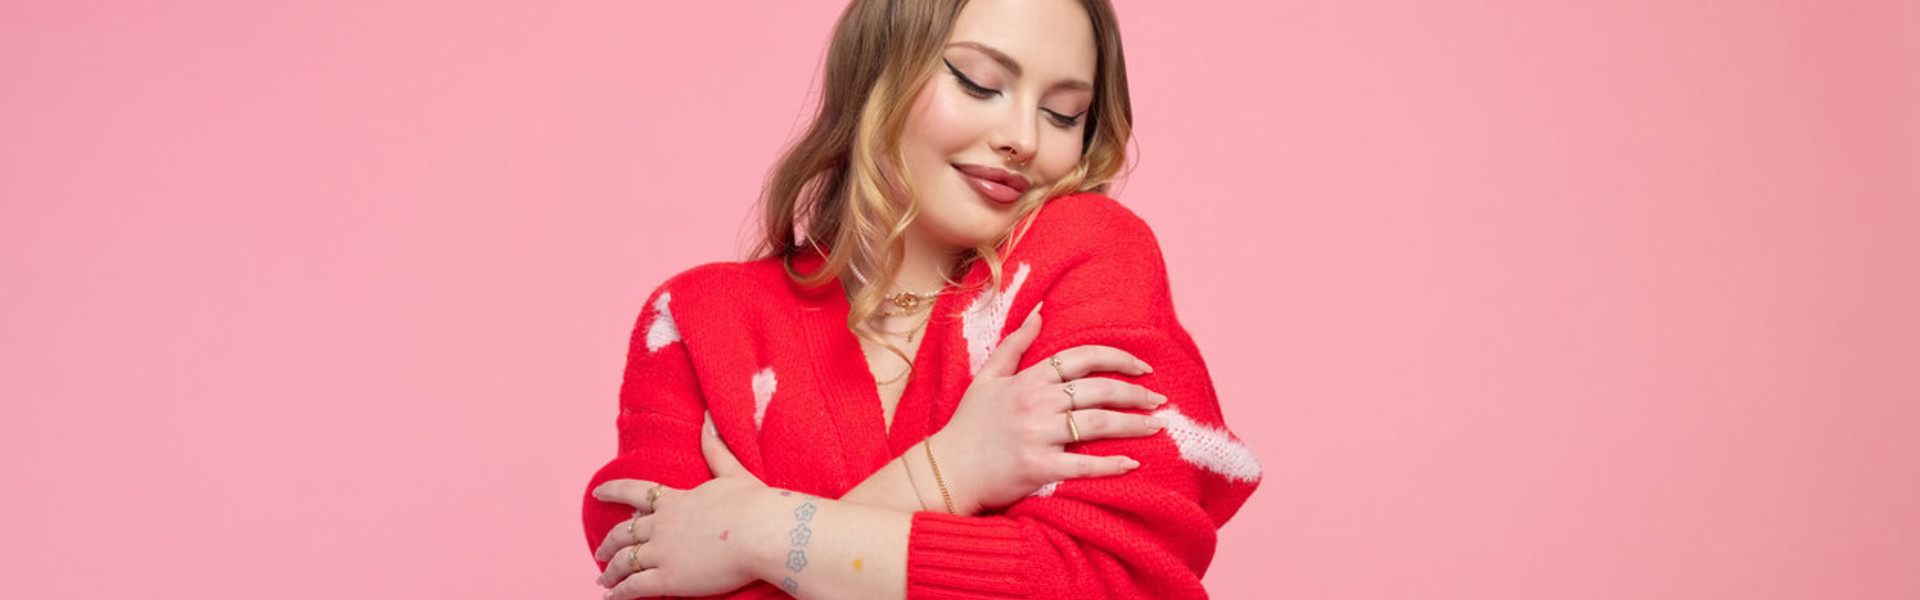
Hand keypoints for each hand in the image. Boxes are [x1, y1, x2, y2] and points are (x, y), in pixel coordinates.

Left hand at [592, 417, 771, 598]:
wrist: (763, 532)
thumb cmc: (755, 504)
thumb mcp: (733, 472)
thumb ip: (716, 448)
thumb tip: (709, 416)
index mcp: (676, 500)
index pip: (635, 492)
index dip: (613, 491)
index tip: (597, 493)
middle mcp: (662, 525)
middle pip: (624, 533)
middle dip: (608, 542)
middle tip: (599, 550)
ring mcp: (663, 552)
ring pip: (625, 562)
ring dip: (610, 571)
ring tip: (603, 580)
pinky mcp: (669, 578)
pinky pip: (635, 587)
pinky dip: (619, 593)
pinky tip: (612, 598)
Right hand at [930, 305, 1168, 513]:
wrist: (945, 471)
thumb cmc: (967, 426)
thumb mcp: (987, 378)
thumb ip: (1015, 344)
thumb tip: (1040, 312)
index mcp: (1028, 379)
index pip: (1082, 358)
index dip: (1118, 358)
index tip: (1142, 367)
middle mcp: (1036, 403)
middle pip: (1099, 390)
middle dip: (1135, 393)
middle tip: (1158, 399)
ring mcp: (1037, 435)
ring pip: (1098, 424)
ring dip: (1133, 424)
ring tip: (1155, 426)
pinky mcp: (1038, 467)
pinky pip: (1083, 464)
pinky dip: (1111, 464)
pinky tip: (1133, 463)